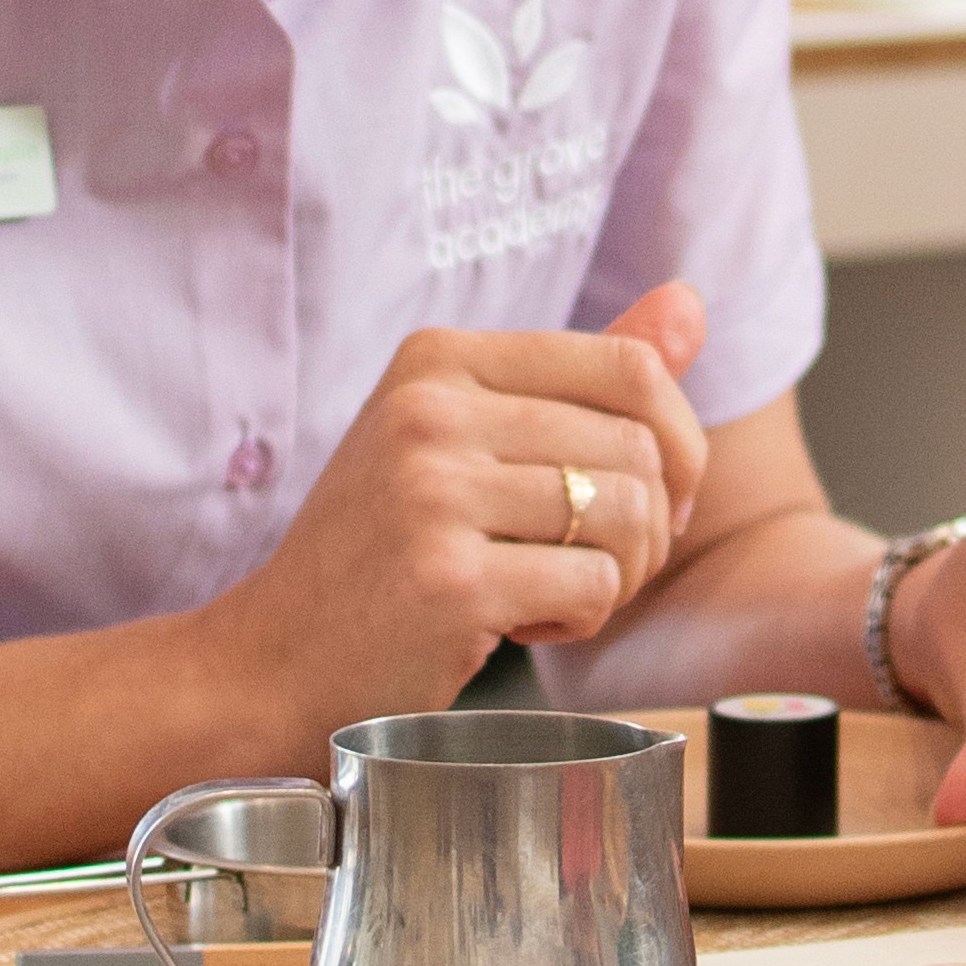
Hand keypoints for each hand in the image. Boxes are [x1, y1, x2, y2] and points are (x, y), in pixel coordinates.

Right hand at [215, 285, 710, 738]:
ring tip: (556, 595)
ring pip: (626, 516)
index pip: (630, 365)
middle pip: (638, 447)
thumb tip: (691, 304)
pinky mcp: (450, 580)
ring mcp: (435, 493)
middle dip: (651, 523)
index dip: (677, 440)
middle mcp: (432, 410)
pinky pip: (596, 587)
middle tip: (599, 567)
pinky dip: (581, 620)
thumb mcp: (463, 441)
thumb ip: (581, 378)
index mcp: (439, 359)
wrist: (274, 661)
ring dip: (619, 575)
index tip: (656, 497)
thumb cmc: (380, 553)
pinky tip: (520, 625)